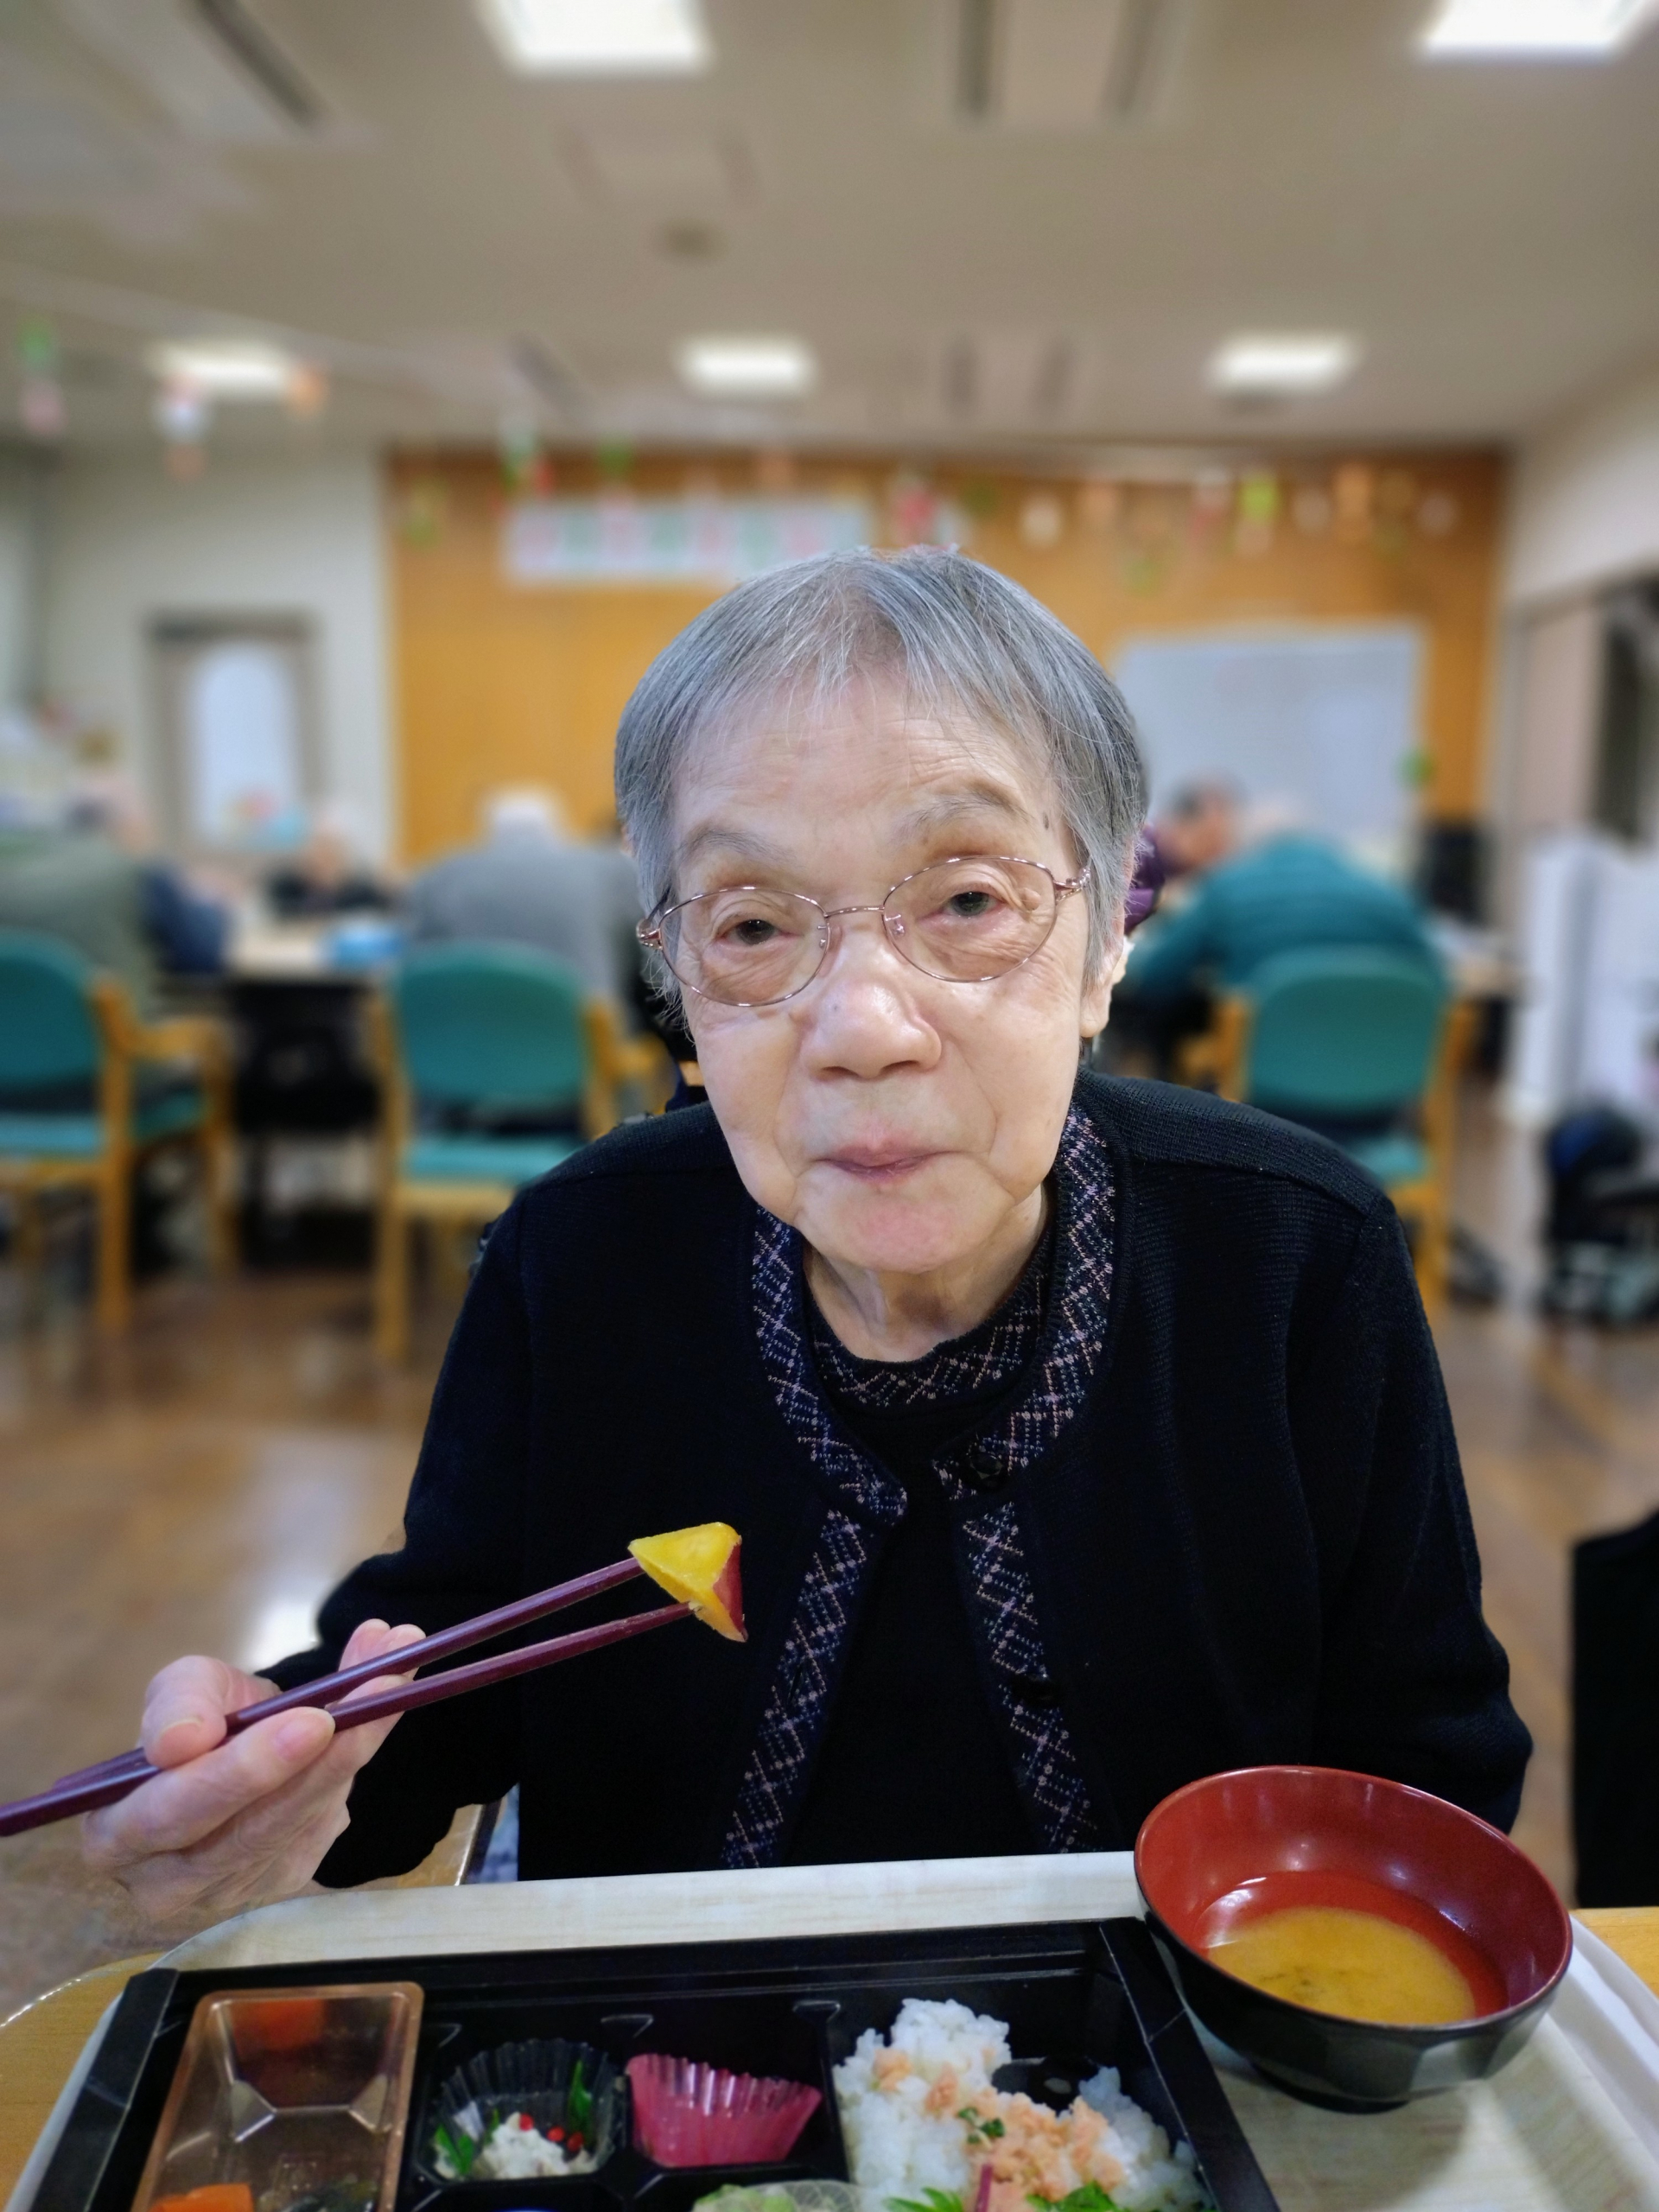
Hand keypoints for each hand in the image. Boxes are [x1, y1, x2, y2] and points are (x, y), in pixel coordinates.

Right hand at [82, 1618, 422, 1935]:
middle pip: (249, 1831)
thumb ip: (180, 1703)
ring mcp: (235, 1889)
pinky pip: (327, 1820)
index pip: (172, 1813)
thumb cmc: (192, 1726)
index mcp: (118, 1834)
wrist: (232, 1756)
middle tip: (363, 1702)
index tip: (306, 1720)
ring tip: (390, 1678)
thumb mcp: (179, 1691)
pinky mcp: (286, 1878)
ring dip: (352, 1749)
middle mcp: (172, 1883)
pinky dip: (359, 1758)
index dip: (239, 1772)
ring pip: (300, 1824)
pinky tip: (384, 1703)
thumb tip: (183, 1739)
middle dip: (311, 1766)